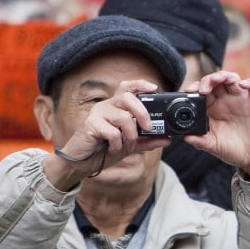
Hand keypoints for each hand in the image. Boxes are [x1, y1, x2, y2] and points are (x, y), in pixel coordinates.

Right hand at [43, 79, 169, 188]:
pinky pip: (112, 132)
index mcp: (115, 107)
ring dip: (130, 135)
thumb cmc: (103, 151)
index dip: (140, 84)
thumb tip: (167, 139)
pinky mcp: (90, 125)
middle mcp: (106, 106)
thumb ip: (147, 141)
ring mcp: (97, 114)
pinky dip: (117, 144)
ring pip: (123, 117)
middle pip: (127, 97)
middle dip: (142, 112)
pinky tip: (112, 149)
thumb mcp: (129, 146)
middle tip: (149, 128)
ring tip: (126, 145)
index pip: (127, 87)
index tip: (154, 88)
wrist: (82, 164)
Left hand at [183, 71, 249, 180]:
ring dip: (224, 76)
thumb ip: (200, 141)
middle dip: (208, 80)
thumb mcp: (213, 146)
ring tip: (217, 80)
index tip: (190, 91)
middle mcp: (225, 101)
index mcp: (212, 109)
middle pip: (216, 82)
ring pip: (232, 79)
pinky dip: (249, 83)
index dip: (196, 87)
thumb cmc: (232, 150)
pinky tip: (243, 85)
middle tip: (204, 88)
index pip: (202, 91)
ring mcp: (241, 100)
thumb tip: (185, 137)